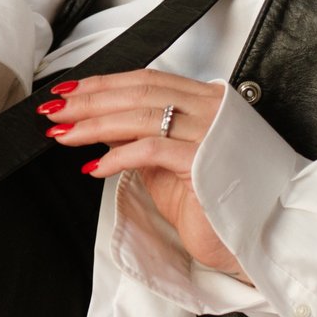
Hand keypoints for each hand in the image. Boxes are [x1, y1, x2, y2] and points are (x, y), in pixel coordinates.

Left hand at [47, 69, 251, 281]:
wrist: (261, 235)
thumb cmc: (216, 203)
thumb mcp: (167, 166)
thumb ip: (140, 140)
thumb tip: (100, 124)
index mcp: (206, 100)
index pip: (146, 80)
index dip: (104, 83)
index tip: (69, 92)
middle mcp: (211, 108)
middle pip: (139, 92)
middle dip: (91, 100)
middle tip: (55, 110)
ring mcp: (210, 133)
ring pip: (141, 116)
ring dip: (95, 124)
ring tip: (64, 133)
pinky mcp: (203, 162)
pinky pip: (151, 150)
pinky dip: (118, 157)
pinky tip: (94, 167)